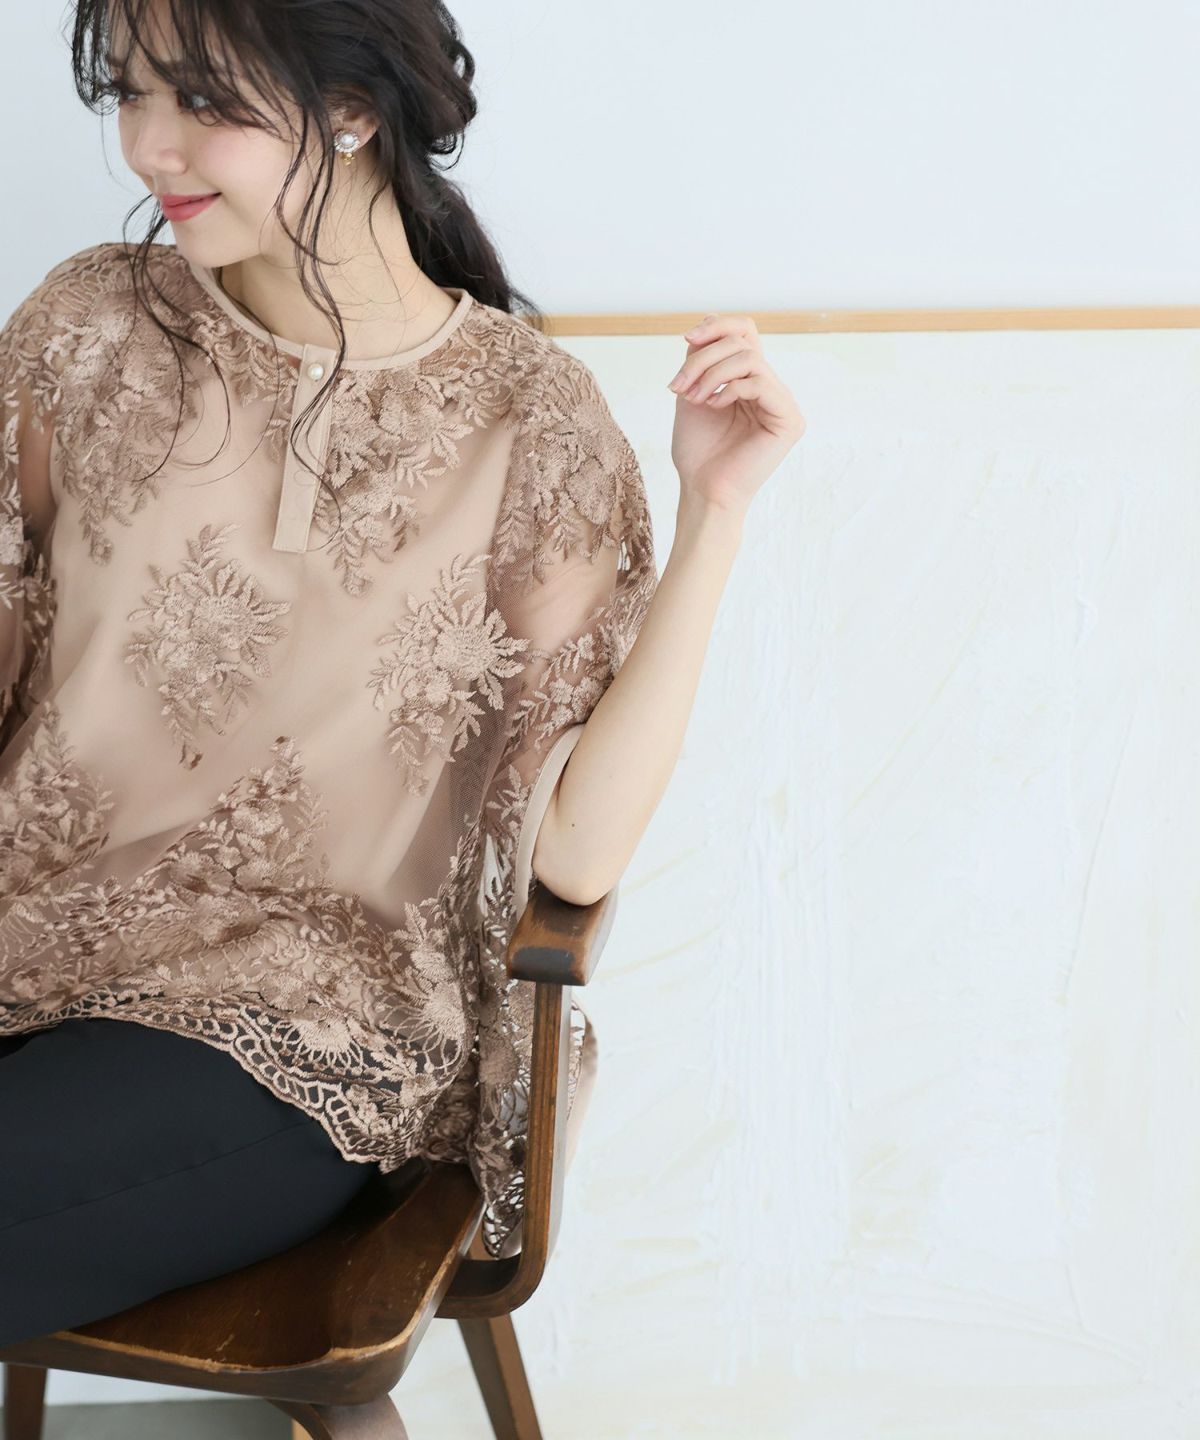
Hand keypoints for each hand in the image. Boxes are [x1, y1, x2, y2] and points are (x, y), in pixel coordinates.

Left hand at [667, 312, 805, 516]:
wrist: (702, 490)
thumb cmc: (698, 450)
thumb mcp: (692, 392)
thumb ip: (701, 359)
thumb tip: (707, 325)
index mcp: (750, 380)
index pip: (745, 331)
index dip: (717, 326)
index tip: (685, 339)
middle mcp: (770, 387)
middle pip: (743, 341)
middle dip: (703, 358)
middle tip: (678, 386)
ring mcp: (783, 403)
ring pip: (750, 358)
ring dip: (712, 374)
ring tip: (693, 398)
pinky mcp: (789, 420)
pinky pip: (761, 382)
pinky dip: (730, 389)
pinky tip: (714, 407)